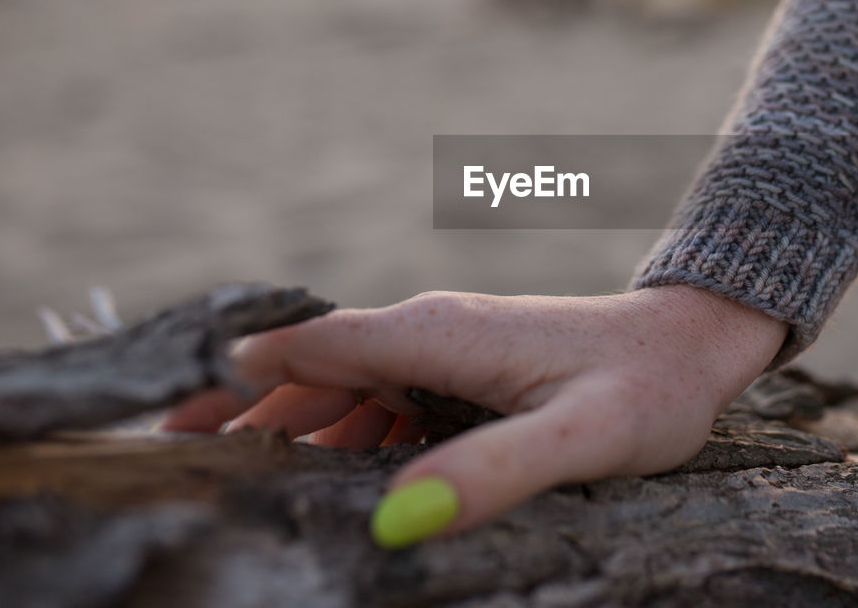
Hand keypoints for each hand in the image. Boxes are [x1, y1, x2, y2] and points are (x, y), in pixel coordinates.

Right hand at [161, 285, 786, 547]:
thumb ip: (493, 471)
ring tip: (224, 476)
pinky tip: (320, 476)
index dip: (232, 379)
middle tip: (172, 467)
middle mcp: (426, 333)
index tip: (167, 424)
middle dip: (240, 414)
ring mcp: (442, 350)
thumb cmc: (647, 386)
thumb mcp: (581, 438)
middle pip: (308, 371)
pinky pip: (380, 404)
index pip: (308, 347)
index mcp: (434, 334)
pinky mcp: (460, 371)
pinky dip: (339, 436)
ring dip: (284, 428)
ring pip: (339, 389)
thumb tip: (398, 524)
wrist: (691, 345)